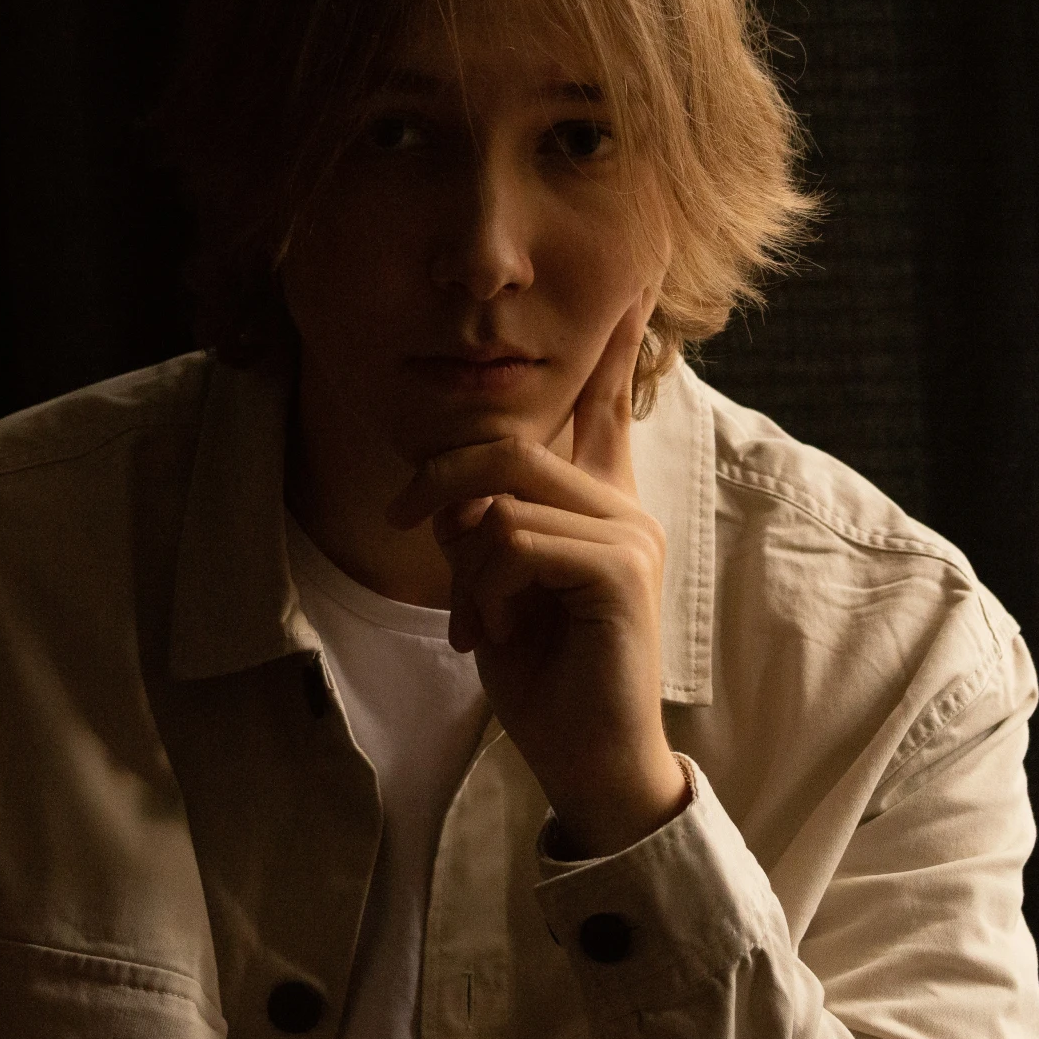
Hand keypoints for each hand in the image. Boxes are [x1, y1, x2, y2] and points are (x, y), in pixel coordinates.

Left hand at [386, 289, 687, 856]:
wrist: (587, 760)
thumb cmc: (543, 676)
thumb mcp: (493, 585)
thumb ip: (486, 523)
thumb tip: (460, 493)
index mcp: (600, 502)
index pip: (607, 404)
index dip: (616, 342)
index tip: (633, 278)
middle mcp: (624, 507)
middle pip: (511, 444)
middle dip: (441, 479)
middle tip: (405, 519)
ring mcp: (629, 536)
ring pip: (504, 497)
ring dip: (465, 566)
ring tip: (478, 620)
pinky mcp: (619, 572)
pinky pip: (514, 542)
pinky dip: (484, 590)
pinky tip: (495, 634)